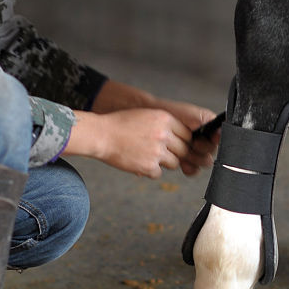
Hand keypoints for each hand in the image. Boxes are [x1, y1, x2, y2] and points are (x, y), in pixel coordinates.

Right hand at [63, 104, 217, 177]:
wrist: (101, 134)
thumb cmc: (120, 124)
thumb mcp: (146, 115)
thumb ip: (164, 123)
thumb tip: (180, 136)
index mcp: (165, 119)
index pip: (187, 134)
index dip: (181, 141)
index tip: (174, 144)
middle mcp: (164, 135)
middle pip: (184, 150)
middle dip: (175, 153)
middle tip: (160, 153)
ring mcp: (157, 151)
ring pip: (174, 163)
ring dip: (164, 163)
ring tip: (147, 156)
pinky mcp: (149, 166)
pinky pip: (159, 174)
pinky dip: (150, 171)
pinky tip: (139, 163)